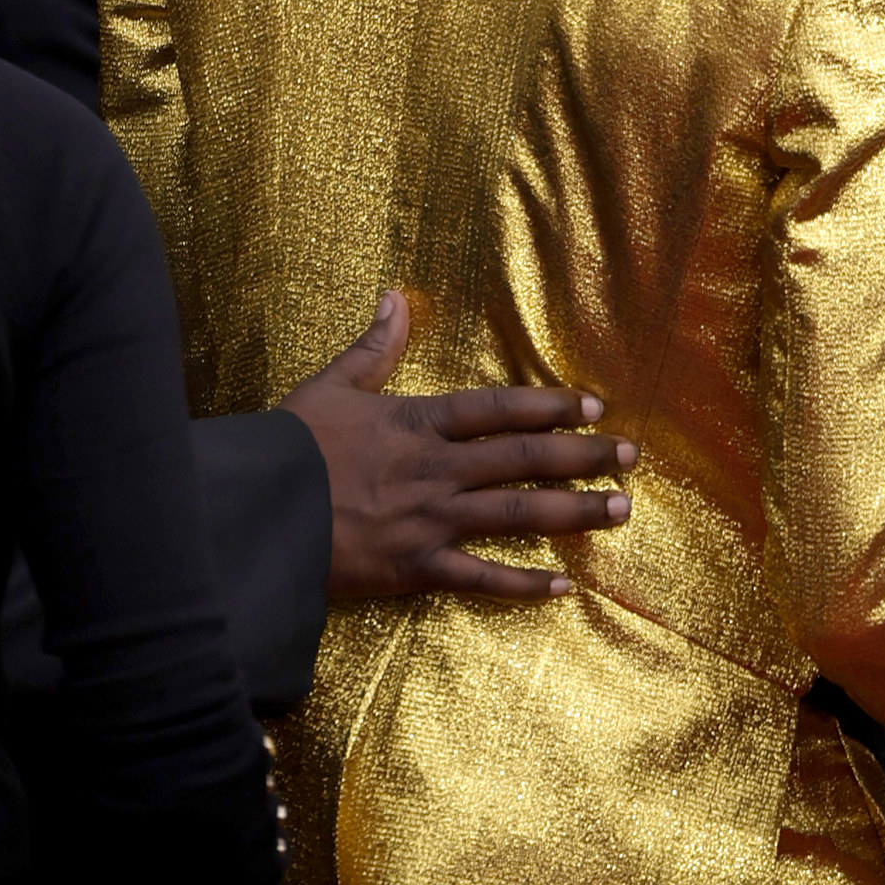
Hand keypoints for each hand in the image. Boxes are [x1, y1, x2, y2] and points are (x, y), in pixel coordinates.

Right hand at [283, 290, 638, 601]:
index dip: (550, 405)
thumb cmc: (285, 449)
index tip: (594, 404)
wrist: (253, 512)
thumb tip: (395, 297)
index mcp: (416, 423)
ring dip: (575, 511)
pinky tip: (565, 587)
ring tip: (621, 508)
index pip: (499, 409)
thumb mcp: (328, 388)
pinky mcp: (415, 568)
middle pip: (525, 458)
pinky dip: (524, 584)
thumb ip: (371, 348)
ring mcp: (430, 520)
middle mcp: (435, 470)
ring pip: (518, 514)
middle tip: (631, 455)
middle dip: (583, 455)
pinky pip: (481, 578)